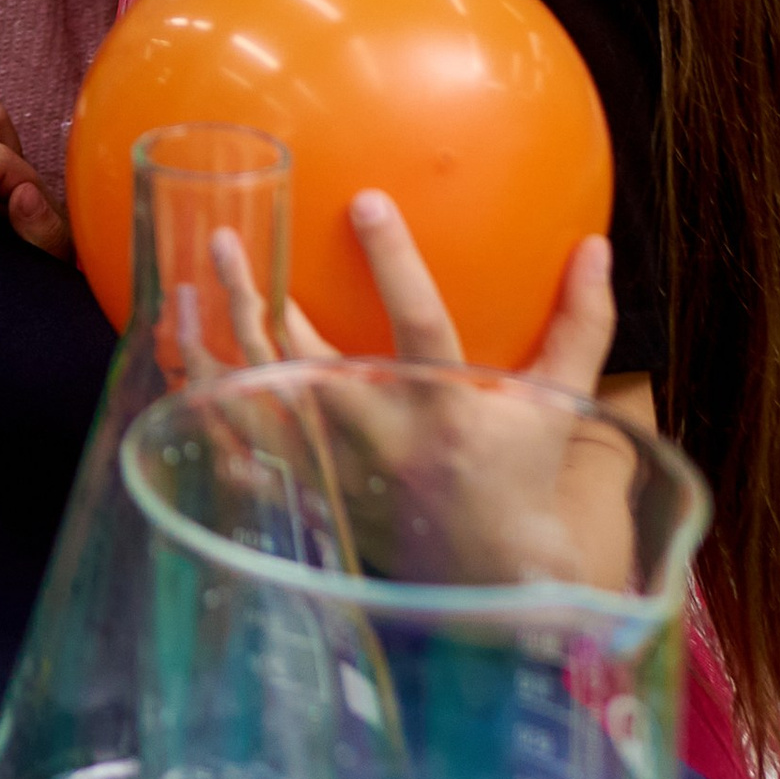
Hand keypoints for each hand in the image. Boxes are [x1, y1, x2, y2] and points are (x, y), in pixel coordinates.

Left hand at [211, 193, 631, 587]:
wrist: (493, 578)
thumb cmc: (523, 475)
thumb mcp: (558, 401)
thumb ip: (579, 323)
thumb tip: (598, 245)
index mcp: (446, 402)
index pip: (416, 319)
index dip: (392, 260)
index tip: (364, 200)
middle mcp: (383, 432)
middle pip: (305, 356)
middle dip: (258, 294)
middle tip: (227, 233)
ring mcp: (340, 466)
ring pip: (261, 396)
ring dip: (219, 336)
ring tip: (189, 281)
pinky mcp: (314, 490)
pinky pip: (242, 444)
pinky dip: (208, 401)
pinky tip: (181, 357)